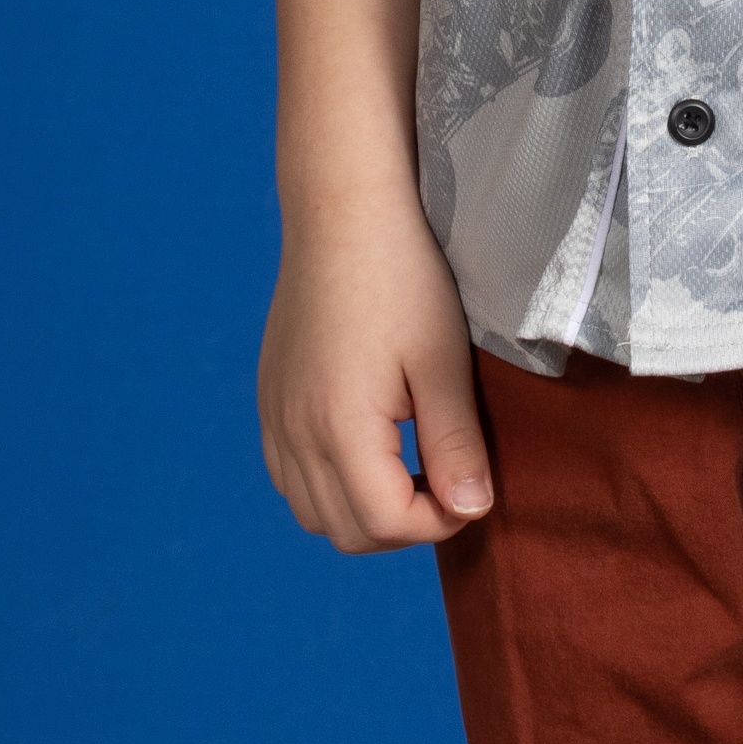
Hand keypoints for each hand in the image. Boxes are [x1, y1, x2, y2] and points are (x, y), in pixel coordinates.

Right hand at [257, 184, 493, 551]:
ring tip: (411, 466)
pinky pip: (288, 475)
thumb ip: (456, 443)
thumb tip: (473, 510)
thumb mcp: (442, 360)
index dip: (439, 521)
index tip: (472, 489)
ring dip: (363, 511)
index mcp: (339, 428)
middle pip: (346, 531)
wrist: (342, 211)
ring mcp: (274, 416)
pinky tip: (367, 447)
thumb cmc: (402, 277)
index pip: (387, 523)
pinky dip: (327, 485)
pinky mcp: (269, 397)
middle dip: (403, 525)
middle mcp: (294, 432)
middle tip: (447, 481)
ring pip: (311, 512)